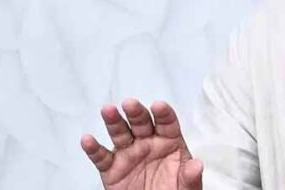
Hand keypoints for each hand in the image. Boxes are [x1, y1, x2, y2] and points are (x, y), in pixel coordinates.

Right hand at [81, 99, 202, 188]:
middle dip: (136, 112)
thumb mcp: (187, 187)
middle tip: (130, 103)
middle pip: (142, 123)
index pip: (167, 123)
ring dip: (113, 121)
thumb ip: (190, 177)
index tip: (159, 106)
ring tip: (108, 110)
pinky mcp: (112, 169)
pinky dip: (93, 149)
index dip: (163, 113)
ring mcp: (129, 154)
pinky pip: (101, 157)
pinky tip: (87, 140)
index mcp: (169, 142)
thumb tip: (197, 165)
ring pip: (120, 134)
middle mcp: (148, 143)